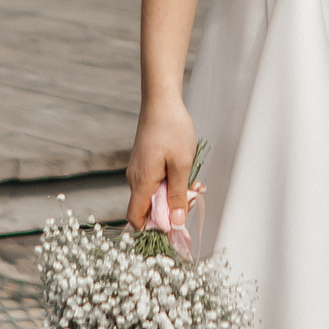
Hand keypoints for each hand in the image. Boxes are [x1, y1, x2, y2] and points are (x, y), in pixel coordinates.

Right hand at [125, 98, 199, 229]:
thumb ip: (178, 196)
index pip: (136, 219)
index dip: (154, 228)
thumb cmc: (172, 128)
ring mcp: (138, 170)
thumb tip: (176, 223)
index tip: (176, 224)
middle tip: (194, 195)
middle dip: (171, 209)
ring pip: (153, 194)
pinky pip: (154, 182)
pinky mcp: (143, 163)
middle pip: (148, 209)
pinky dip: (169, 182)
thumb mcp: (182, 164)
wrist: (161, 101)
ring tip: (193, 181)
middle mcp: (135, 178)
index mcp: (142, 182)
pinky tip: (185, 171)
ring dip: (173, 193)